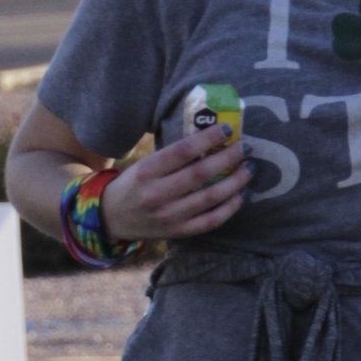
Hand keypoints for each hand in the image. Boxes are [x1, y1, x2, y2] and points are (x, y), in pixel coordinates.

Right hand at [98, 126, 249, 246]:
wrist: (112, 217)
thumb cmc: (134, 183)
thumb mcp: (145, 164)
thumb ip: (173, 156)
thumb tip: (211, 140)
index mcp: (147, 170)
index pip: (183, 151)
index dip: (208, 138)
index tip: (227, 129)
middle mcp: (157, 193)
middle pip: (201, 174)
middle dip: (228, 158)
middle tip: (246, 148)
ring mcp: (169, 216)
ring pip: (210, 198)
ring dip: (235, 182)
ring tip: (248, 169)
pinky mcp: (178, 232)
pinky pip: (210, 221)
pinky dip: (229, 208)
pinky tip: (240, 195)